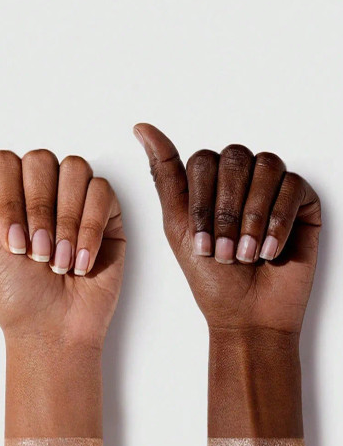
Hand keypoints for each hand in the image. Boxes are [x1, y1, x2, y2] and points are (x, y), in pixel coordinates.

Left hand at [0, 123, 124, 350]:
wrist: (51, 329)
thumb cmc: (14, 292)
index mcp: (9, 193)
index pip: (8, 161)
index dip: (9, 200)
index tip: (10, 242)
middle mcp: (43, 190)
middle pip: (41, 160)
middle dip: (38, 211)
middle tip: (35, 254)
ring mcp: (76, 200)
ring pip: (75, 169)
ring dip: (64, 221)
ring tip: (58, 261)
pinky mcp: (108, 215)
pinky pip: (102, 192)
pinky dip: (89, 228)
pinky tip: (80, 261)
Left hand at [134, 124, 320, 333]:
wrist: (247, 316)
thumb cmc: (212, 280)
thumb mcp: (177, 227)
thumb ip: (165, 176)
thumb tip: (143, 129)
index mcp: (209, 183)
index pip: (204, 162)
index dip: (202, 204)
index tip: (200, 245)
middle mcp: (241, 179)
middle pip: (235, 159)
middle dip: (227, 212)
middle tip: (226, 253)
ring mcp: (272, 187)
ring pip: (266, 167)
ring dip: (252, 217)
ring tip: (247, 255)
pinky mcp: (302, 200)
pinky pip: (294, 187)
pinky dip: (278, 222)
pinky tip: (270, 251)